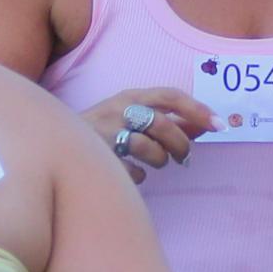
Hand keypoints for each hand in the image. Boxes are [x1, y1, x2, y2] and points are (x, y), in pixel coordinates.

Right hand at [84, 86, 216, 182]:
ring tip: (154, 163)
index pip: (170, 96)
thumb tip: (206, 125)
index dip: (196, 109)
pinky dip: (138, 175)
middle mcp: (117, 109)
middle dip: (180, 144)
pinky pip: (133, 171)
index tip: (219, 124)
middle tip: (184, 157)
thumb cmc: (104, 131)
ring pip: (149, 149)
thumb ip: (169, 121)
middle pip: (163, 124)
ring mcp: (105, 132)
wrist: (52, 141)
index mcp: (130, 96)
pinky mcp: (98, 156)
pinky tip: (130, 172)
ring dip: (159, 160)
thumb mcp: (134, 118)